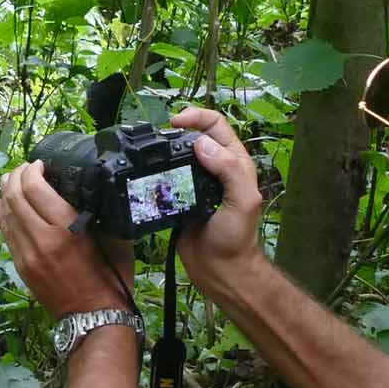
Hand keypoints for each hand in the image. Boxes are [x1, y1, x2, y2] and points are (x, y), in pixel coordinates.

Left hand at [0, 161, 135, 315]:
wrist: (94, 316)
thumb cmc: (111, 277)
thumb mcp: (115, 239)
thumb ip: (100, 213)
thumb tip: (89, 189)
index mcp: (68, 230)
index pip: (36, 188)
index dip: (33, 170)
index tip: (40, 164)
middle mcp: (42, 239)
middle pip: (15, 196)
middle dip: (16, 176)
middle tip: (24, 168)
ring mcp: (27, 254)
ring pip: (5, 213)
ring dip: (5, 192)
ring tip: (10, 179)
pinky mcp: (20, 266)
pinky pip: (5, 232)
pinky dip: (2, 213)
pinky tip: (2, 203)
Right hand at [167, 107, 266, 294]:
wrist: (219, 269)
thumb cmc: (237, 237)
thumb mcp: (242, 201)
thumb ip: (228, 170)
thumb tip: (200, 143)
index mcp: (234, 162)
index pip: (216, 126)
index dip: (196, 117)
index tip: (174, 123)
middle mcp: (214, 168)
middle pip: (193, 137)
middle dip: (175, 132)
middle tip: (157, 140)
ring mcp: (195, 183)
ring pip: (176, 157)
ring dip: (163, 153)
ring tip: (149, 156)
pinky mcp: (178, 198)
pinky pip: (165, 179)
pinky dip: (154, 174)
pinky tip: (146, 176)